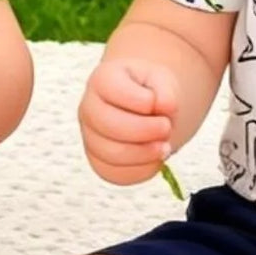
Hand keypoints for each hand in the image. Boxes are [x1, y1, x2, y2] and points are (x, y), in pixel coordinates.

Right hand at [79, 59, 178, 184]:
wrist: (144, 109)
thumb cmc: (150, 91)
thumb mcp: (162, 80)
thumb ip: (166, 91)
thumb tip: (165, 108)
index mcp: (102, 80)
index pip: (115, 91)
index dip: (145, 101)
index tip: (163, 104)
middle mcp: (88, 109)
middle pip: (110, 125)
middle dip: (145, 130)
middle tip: (167, 128)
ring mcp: (90, 138)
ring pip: (112, 154)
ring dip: (145, 153)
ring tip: (164, 147)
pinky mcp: (99, 162)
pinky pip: (116, 174)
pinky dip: (141, 170)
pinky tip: (155, 159)